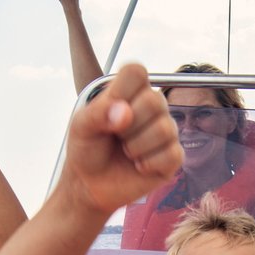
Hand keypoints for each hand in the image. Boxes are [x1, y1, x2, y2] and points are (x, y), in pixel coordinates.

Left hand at [61, 62, 181, 215]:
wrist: (89, 184)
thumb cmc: (87, 149)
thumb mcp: (81, 127)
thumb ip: (97, 113)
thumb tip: (125, 112)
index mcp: (130, 91)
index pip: (136, 71)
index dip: (122, 91)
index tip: (108, 109)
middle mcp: (153, 106)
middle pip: (154, 100)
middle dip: (128, 125)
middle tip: (116, 136)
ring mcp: (166, 130)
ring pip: (164, 128)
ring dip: (136, 146)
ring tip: (126, 152)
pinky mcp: (173, 157)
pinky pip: (172, 154)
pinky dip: (148, 163)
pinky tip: (138, 165)